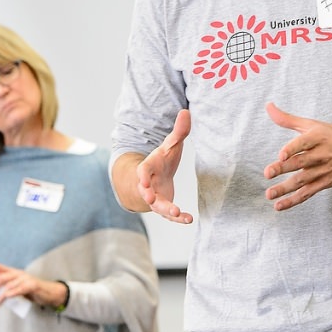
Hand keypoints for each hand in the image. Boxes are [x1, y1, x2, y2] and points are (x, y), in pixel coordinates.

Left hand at [0, 262, 59, 308]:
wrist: (50, 293)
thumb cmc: (31, 291)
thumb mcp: (16, 286)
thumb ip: (5, 286)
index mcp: (13, 272)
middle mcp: (19, 273)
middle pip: (0, 278)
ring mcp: (26, 278)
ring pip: (8, 285)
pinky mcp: (33, 285)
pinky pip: (20, 288)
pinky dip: (11, 293)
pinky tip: (5, 298)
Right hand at [137, 109, 192, 223]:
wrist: (153, 180)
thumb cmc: (161, 161)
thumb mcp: (170, 145)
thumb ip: (179, 131)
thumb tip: (186, 111)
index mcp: (148, 168)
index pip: (142, 171)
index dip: (142, 175)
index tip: (143, 179)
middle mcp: (149, 185)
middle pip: (146, 191)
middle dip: (147, 194)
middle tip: (150, 199)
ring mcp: (155, 197)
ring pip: (158, 206)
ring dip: (166, 210)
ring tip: (176, 213)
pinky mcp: (163, 207)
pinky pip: (169, 215)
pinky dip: (178, 218)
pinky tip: (189, 220)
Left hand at [263, 102, 331, 210]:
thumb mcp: (312, 124)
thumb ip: (288, 119)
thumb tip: (268, 106)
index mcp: (318, 137)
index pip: (304, 143)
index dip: (292, 149)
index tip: (281, 155)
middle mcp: (322, 154)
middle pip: (301, 162)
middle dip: (283, 168)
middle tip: (268, 173)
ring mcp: (324, 170)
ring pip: (302, 180)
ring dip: (285, 188)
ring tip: (269, 194)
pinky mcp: (326, 182)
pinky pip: (308, 193)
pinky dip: (294, 200)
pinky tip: (279, 205)